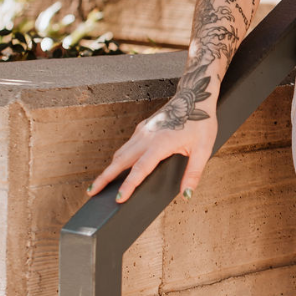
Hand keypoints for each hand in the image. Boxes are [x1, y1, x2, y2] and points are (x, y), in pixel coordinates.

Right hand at [86, 102, 217, 202]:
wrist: (195, 96)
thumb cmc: (201, 122)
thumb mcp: (204, 149)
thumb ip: (193, 173)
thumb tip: (187, 194)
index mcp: (160, 143)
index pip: (140, 169)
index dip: (129, 185)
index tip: (119, 199)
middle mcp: (147, 137)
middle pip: (120, 161)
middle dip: (105, 178)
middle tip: (91, 193)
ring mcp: (142, 132)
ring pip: (120, 153)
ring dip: (108, 169)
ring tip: (98, 184)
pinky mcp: (143, 129)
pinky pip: (127, 147)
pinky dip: (118, 159)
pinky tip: (116, 168)